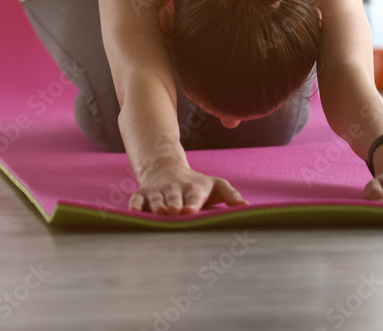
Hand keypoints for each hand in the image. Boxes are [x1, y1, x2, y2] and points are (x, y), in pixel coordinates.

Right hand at [128, 164, 248, 214]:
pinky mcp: (143, 193)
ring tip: (159, 213)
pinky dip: (135, 204)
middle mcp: (175, 189)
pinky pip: (137, 198)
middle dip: (174, 204)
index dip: (193, 203)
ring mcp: (158, 191)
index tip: (191, 211)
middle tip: (175, 212)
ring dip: (157, 205)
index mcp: (194, 188)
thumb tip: (248, 207)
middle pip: (174, 197)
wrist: (168, 169)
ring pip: (156, 198)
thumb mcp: (216, 185)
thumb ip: (231, 195)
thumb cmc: (197, 184)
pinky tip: (134, 213)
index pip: (194, 196)